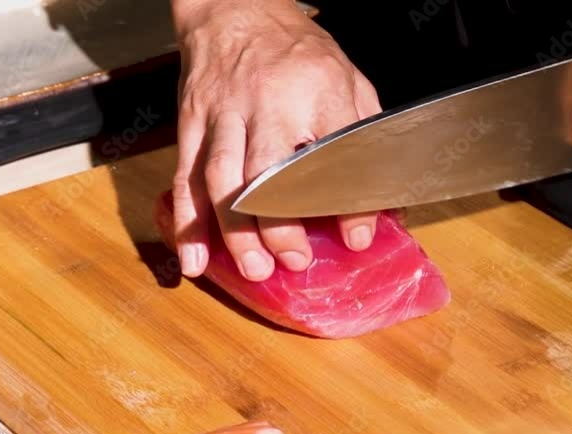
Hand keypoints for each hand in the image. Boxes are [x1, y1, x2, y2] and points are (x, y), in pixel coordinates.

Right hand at [169, 0, 381, 279]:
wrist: (235, 10)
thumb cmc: (298, 53)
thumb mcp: (347, 79)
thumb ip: (365, 136)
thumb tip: (387, 200)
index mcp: (317, 90)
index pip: (336, 151)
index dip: (347, 200)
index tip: (358, 237)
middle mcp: (267, 102)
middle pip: (267, 171)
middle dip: (278, 224)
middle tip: (294, 261)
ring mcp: (223, 113)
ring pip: (221, 178)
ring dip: (234, 231)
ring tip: (252, 269)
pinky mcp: (192, 123)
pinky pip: (184, 177)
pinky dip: (188, 222)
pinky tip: (193, 257)